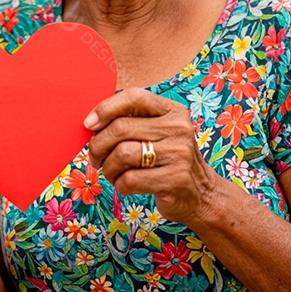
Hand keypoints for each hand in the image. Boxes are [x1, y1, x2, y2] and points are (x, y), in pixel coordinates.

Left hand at [85, 88, 219, 222]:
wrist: (201, 195)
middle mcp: (179, 128)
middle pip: (121, 128)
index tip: (89, 124)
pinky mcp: (176, 179)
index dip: (106, 108)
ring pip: (122, 154)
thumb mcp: (158, 133)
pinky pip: (130, 179)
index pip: (134, 96)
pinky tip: (126, 186)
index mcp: (173, 111)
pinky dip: (120, 185)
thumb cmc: (168, 161)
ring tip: (112, 174)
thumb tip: (91, 123)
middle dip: (98, 145)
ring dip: (109, 168)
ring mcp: (180, 154)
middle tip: (95, 158)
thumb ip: (131, 122)